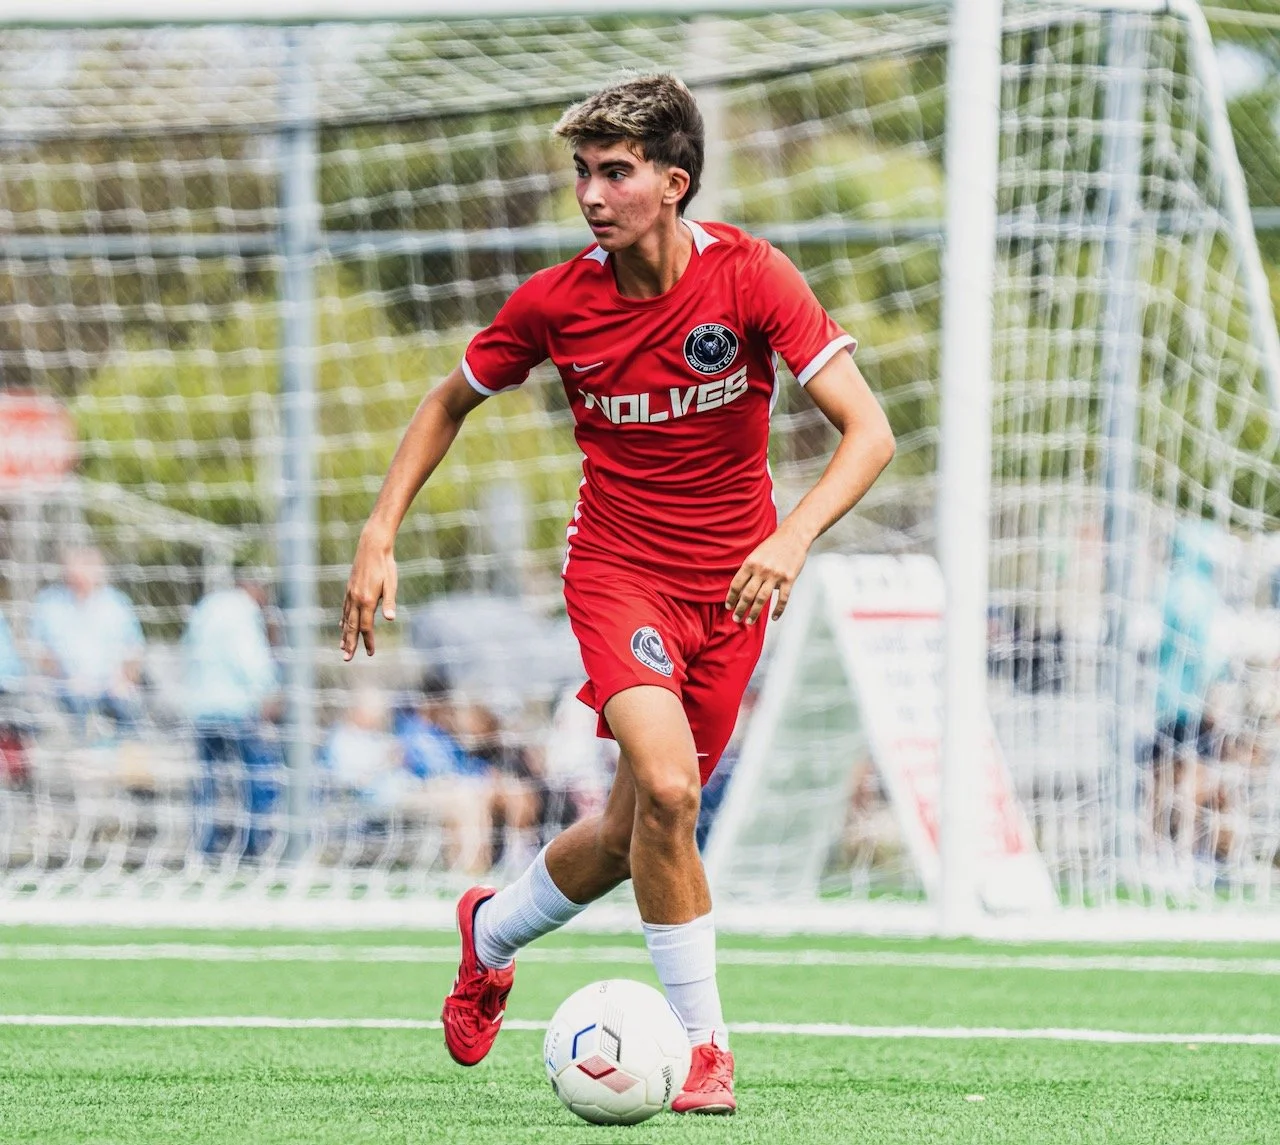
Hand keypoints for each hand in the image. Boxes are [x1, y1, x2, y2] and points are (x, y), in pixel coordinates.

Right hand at [340, 529, 397, 659]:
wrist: (372, 546)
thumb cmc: (386, 565)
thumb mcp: (391, 583)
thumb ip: (390, 602)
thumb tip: (391, 618)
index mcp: (367, 601)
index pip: (366, 627)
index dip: (368, 641)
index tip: (371, 652)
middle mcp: (356, 599)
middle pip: (351, 627)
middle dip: (350, 644)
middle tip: (346, 659)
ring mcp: (350, 594)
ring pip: (345, 619)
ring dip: (344, 635)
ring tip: (342, 648)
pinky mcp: (349, 589)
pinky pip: (344, 609)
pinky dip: (342, 620)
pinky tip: (341, 626)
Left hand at [725, 525, 809, 624]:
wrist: (794, 536)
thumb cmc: (773, 545)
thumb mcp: (756, 554)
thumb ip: (749, 570)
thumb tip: (740, 589)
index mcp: (750, 563)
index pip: (736, 584)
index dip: (731, 597)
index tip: (728, 606)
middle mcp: (761, 570)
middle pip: (747, 594)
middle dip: (740, 609)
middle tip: (736, 619)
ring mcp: (776, 575)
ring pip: (762, 599)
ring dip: (754, 612)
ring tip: (749, 621)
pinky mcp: (789, 579)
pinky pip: (782, 599)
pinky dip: (778, 610)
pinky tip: (774, 617)